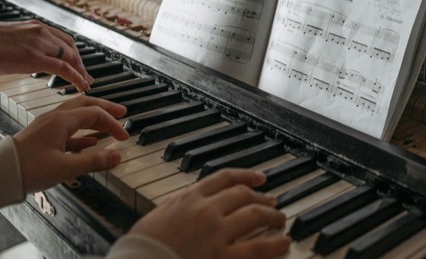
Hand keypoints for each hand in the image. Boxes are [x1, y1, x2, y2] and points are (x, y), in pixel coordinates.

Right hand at [0, 16, 91, 91]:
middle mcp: (39, 31)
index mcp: (31, 27)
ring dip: (81, 71)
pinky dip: (76, 77)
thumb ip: (12, 50)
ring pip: (70, 56)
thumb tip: (7, 61)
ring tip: (86, 84)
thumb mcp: (1, 44)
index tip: (77, 63)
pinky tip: (81, 86)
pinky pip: (63, 68)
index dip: (72, 52)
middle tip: (86, 76)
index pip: (61, 38)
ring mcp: (38, 43)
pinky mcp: (34, 57)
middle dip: (80, 62)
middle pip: (70, 47)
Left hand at [13, 96, 127, 192]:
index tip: (124, 136)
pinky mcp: (42, 136)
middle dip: (105, 108)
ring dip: (94, 117)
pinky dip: (82, 131)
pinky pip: (67, 128)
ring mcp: (47, 126)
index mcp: (61, 121)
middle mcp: (54, 118)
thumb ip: (93, 161)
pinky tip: (89, 141)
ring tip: (108, 125)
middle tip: (122, 112)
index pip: (95, 114)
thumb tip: (117, 156)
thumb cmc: (28, 169)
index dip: (113, 124)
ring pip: (76, 115)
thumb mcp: (65, 168)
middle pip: (86, 105)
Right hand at [130, 169, 290, 258]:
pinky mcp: (223, 257)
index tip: (259, 178)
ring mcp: (216, 233)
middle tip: (273, 202)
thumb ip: (181, 205)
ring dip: (272, 215)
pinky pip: (257, 248)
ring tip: (280, 219)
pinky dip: (274, 243)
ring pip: (255, 215)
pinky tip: (283, 241)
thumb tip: (194, 200)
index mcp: (189, 197)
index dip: (246, 175)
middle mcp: (206, 210)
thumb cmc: (142, 247)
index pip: (225, 177)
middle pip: (243, 195)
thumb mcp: (159, 215)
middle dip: (261, 197)